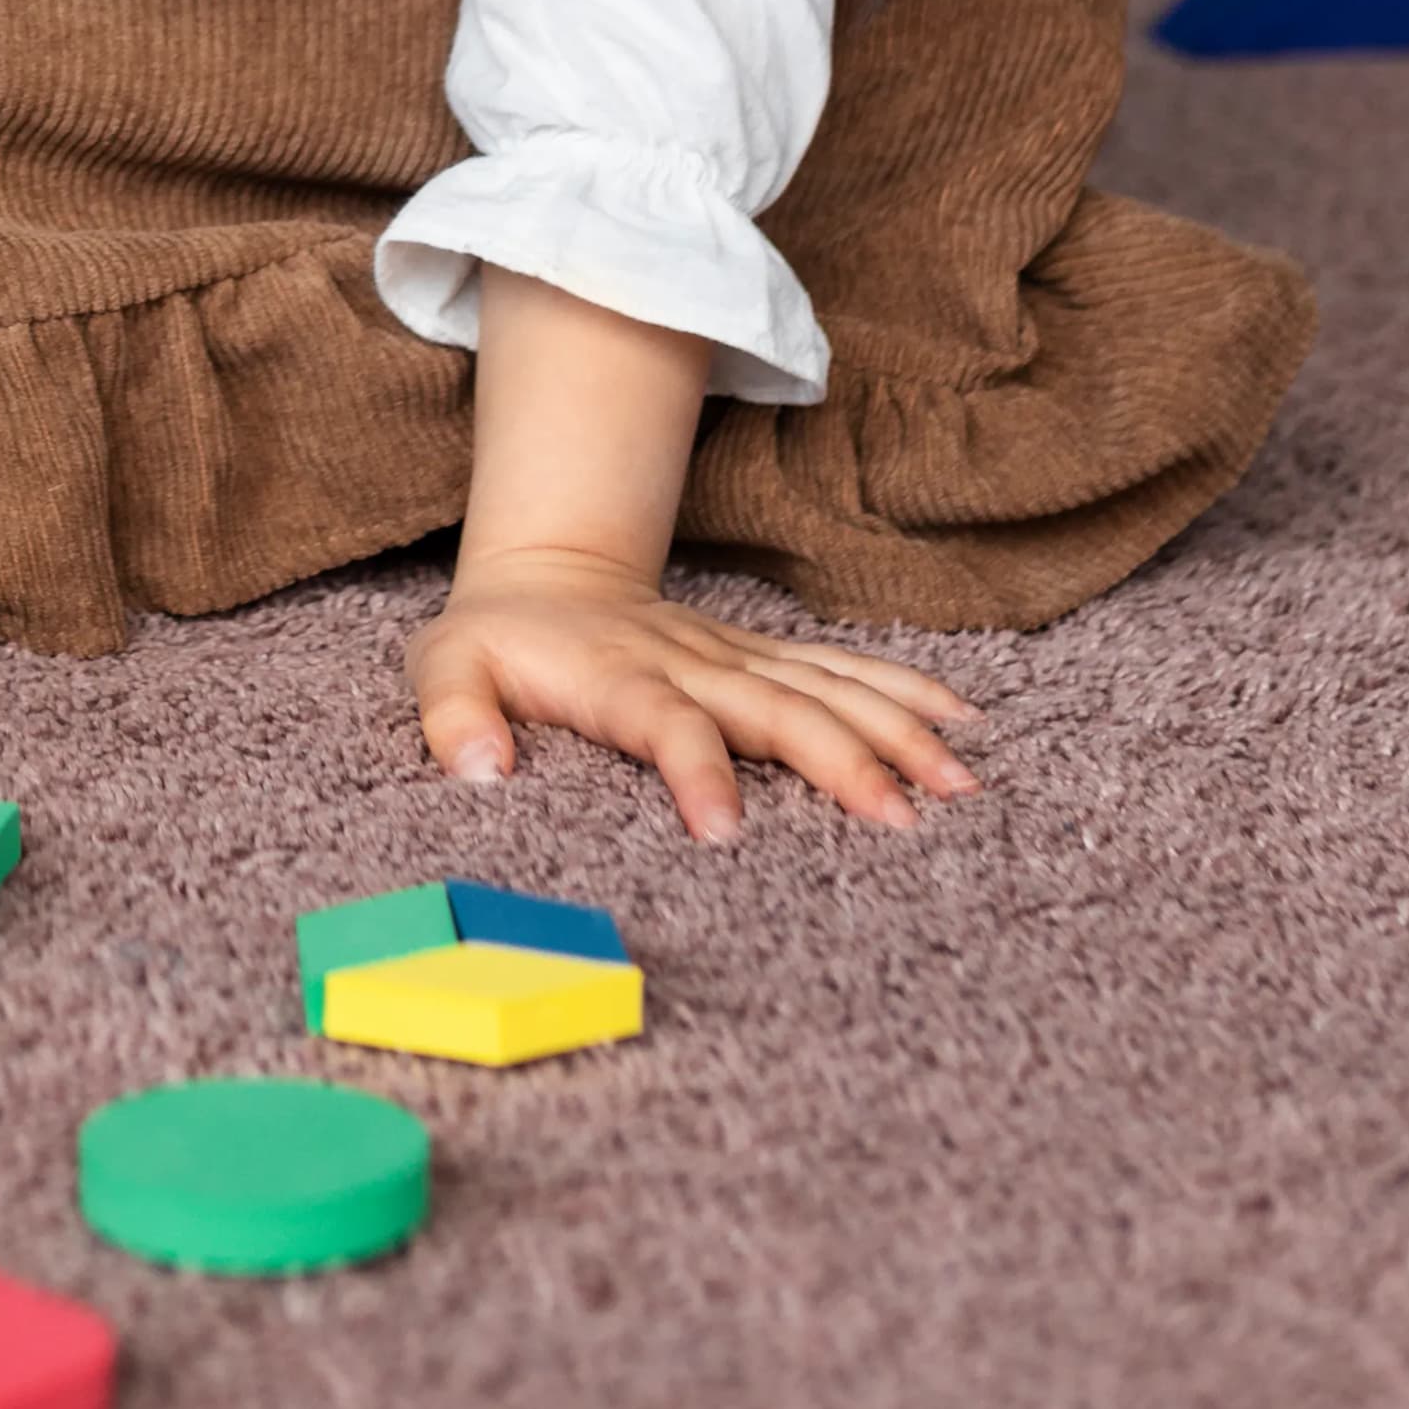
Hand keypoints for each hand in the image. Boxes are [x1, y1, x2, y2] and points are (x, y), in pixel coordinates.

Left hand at [411, 544, 983, 843]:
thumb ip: (453, 717)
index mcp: (618, 677)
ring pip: (826, 688)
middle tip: (900, 820)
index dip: (695, 771)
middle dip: (840, 759)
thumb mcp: (444, 668)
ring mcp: (737, 658)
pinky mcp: (765, 660)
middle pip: (776, 707)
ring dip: (894, 730)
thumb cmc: (496, 642)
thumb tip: (479, 774)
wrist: (545, 575)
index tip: (726, 832)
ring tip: (959, 783)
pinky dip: (904, 691)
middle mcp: (692, 664)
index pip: (665, 723)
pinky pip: (842, 669)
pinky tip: (964, 725)